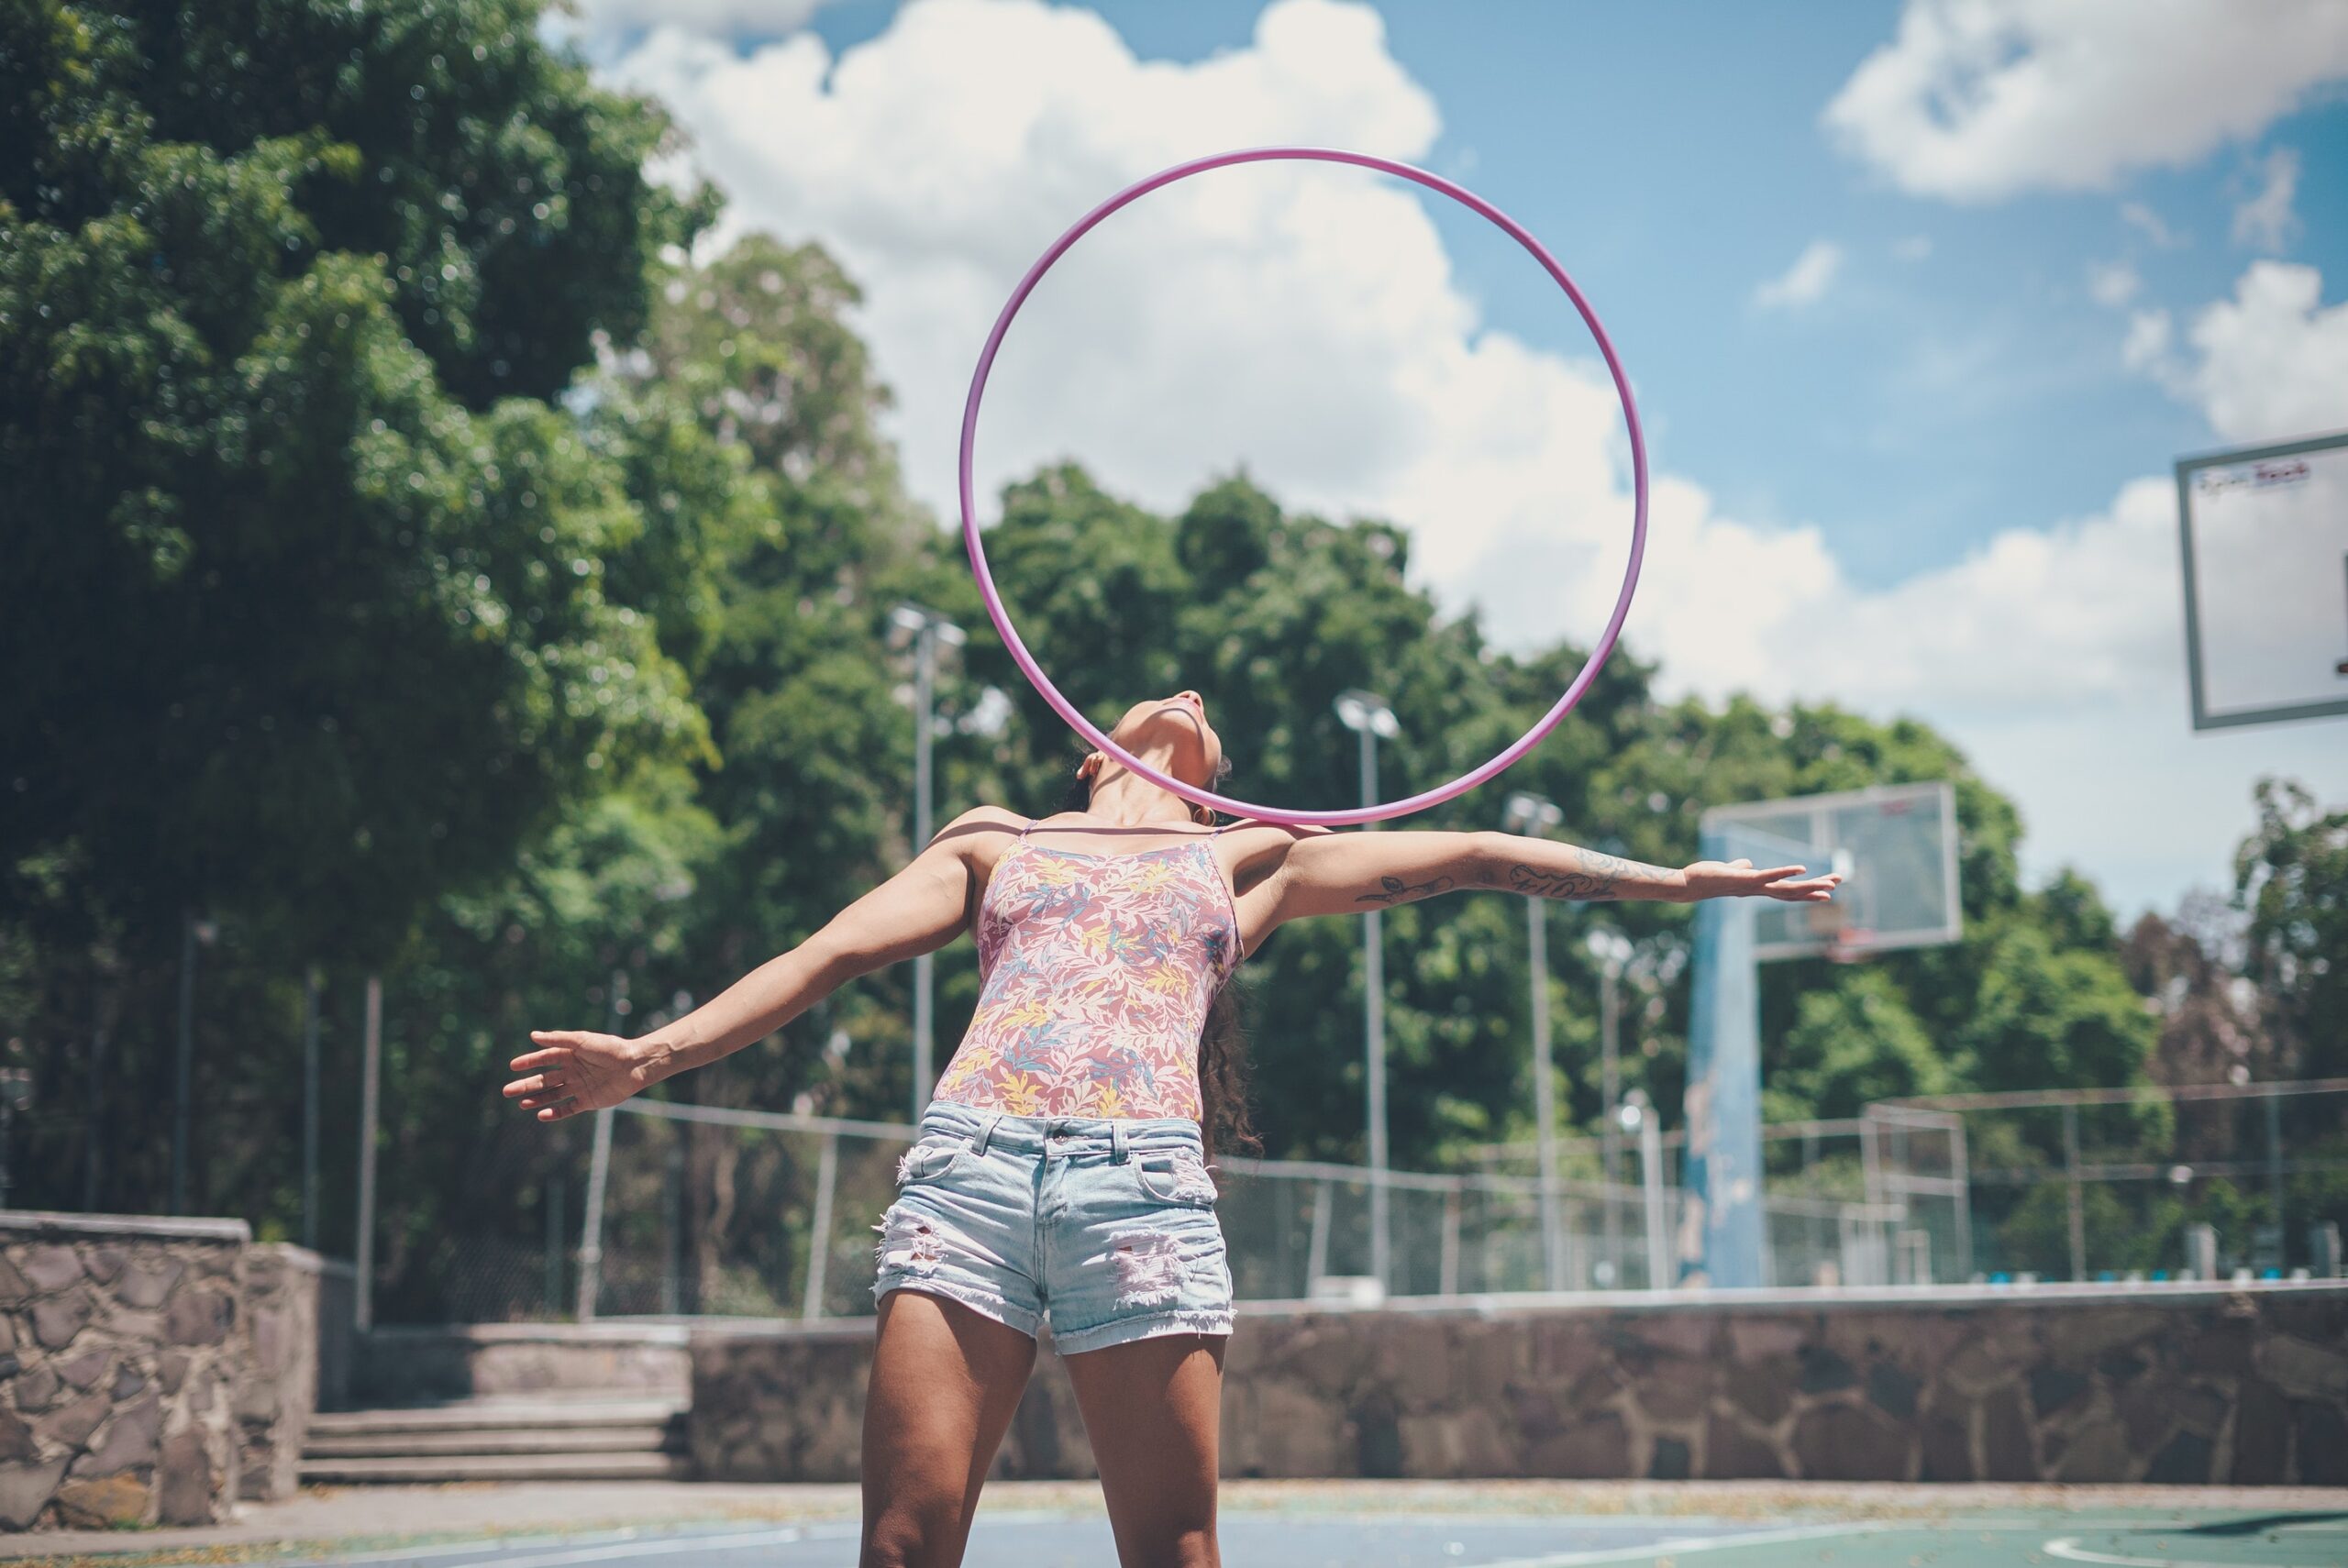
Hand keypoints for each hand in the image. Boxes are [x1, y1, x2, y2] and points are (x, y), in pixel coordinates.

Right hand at [503, 1030, 661, 1122]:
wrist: (634, 1065)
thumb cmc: (609, 1048)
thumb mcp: (582, 1040)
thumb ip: (558, 1040)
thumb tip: (533, 1035)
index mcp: (571, 1054)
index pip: (545, 1058)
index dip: (529, 1062)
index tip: (513, 1066)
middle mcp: (573, 1071)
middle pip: (545, 1080)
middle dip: (526, 1085)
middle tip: (507, 1091)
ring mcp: (579, 1087)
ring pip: (553, 1095)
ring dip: (537, 1099)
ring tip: (521, 1103)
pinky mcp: (588, 1101)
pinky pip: (568, 1109)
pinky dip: (555, 1113)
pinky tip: (541, 1115)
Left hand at [1680, 858, 1842, 902]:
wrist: (1689, 884)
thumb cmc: (1708, 878)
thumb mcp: (1730, 870)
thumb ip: (1741, 867)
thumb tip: (1747, 863)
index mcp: (1758, 888)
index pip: (1788, 890)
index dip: (1808, 889)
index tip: (1829, 887)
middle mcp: (1759, 891)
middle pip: (1793, 892)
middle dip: (1817, 888)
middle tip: (1839, 882)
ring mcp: (1753, 887)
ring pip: (1786, 888)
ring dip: (1809, 886)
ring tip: (1829, 885)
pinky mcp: (1744, 879)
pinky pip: (1768, 876)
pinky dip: (1785, 873)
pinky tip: (1802, 869)